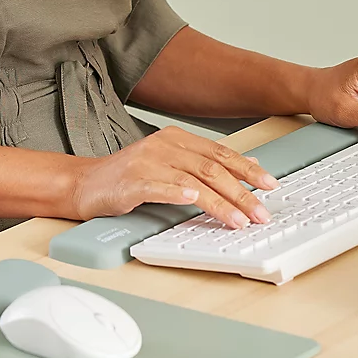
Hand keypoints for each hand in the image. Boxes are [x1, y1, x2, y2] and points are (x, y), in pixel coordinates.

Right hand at [70, 125, 279, 227]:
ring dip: (221, 202)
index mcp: (177, 138)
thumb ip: (205, 163)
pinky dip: (179, 193)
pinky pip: (160, 186)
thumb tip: (248, 165)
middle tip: (261, 211)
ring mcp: (148, 161)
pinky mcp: (132, 181)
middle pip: (212, 167)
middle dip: (242, 191)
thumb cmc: (129, 177)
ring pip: (194, 179)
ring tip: (239, 219)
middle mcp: (165, 145)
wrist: (86, 184)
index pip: (221, 153)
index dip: (248, 169)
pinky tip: (193, 200)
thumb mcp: (171, 164)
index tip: (271, 184)